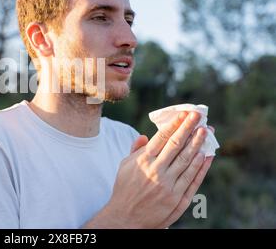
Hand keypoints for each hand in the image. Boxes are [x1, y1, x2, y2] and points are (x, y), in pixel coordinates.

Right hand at [84, 111, 213, 228]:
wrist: (126, 218)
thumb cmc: (125, 189)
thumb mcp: (124, 166)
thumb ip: (135, 150)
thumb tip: (144, 136)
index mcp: (143, 161)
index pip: (162, 138)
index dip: (175, 124)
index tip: (185, 113)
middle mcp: (156, 172)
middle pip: (177, 146)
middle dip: (189, 129)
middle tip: (199, 117)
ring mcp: (169, 186)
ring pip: (187, 161)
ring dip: (199, 145)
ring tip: (206, 132)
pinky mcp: (178, 199)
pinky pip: (193, 180)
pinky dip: (201, 167)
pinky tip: (207, 156)